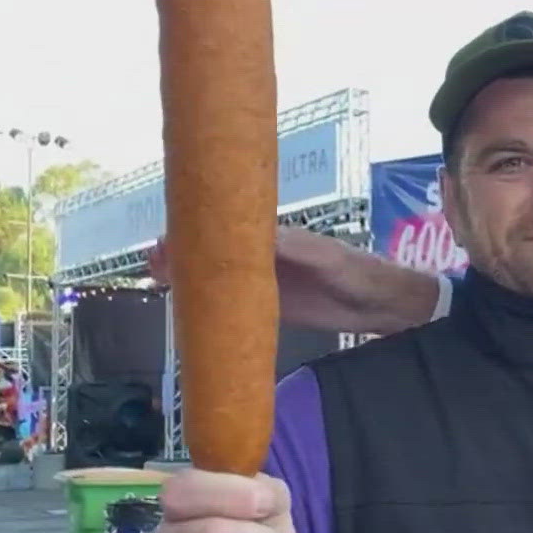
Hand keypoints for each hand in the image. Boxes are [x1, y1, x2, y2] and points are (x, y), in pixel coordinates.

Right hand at [152, 226, 439, 333]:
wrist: (381, 304)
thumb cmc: (356, 271)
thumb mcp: (324, 256)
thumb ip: (290, 247)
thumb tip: (244, 237)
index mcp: (274, 235)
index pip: (226, 226)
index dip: (196, 229)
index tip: (165, 237)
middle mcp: (263, 254)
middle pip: (214, 249)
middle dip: (182, 252)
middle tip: (151, 263)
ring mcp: (264, 281)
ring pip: (217, 275)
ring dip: (188, 276)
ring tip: (156, 279)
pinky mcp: (270, 307)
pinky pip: (232, 302)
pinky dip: (208, 302)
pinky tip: (185, 306)